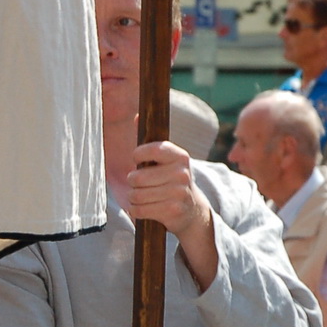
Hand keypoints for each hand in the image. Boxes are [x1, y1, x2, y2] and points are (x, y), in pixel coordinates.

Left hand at [126, 141, 216, 288]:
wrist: (192, 209)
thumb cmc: (171, 180)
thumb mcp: (166, 160)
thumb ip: (150, 140)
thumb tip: (137, 116)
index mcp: (180, 156)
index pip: (151, 150)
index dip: (138, 155)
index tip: (139, 160)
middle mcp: (182, 173)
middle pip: (137, 178)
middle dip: (133, 182)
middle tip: (142, 184)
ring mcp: (179, 192)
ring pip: (136, 195)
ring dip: (134, 198)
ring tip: (145, 196)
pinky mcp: (173, 210)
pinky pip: (139, 209)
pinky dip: (137, 210)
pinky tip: (146, 208)